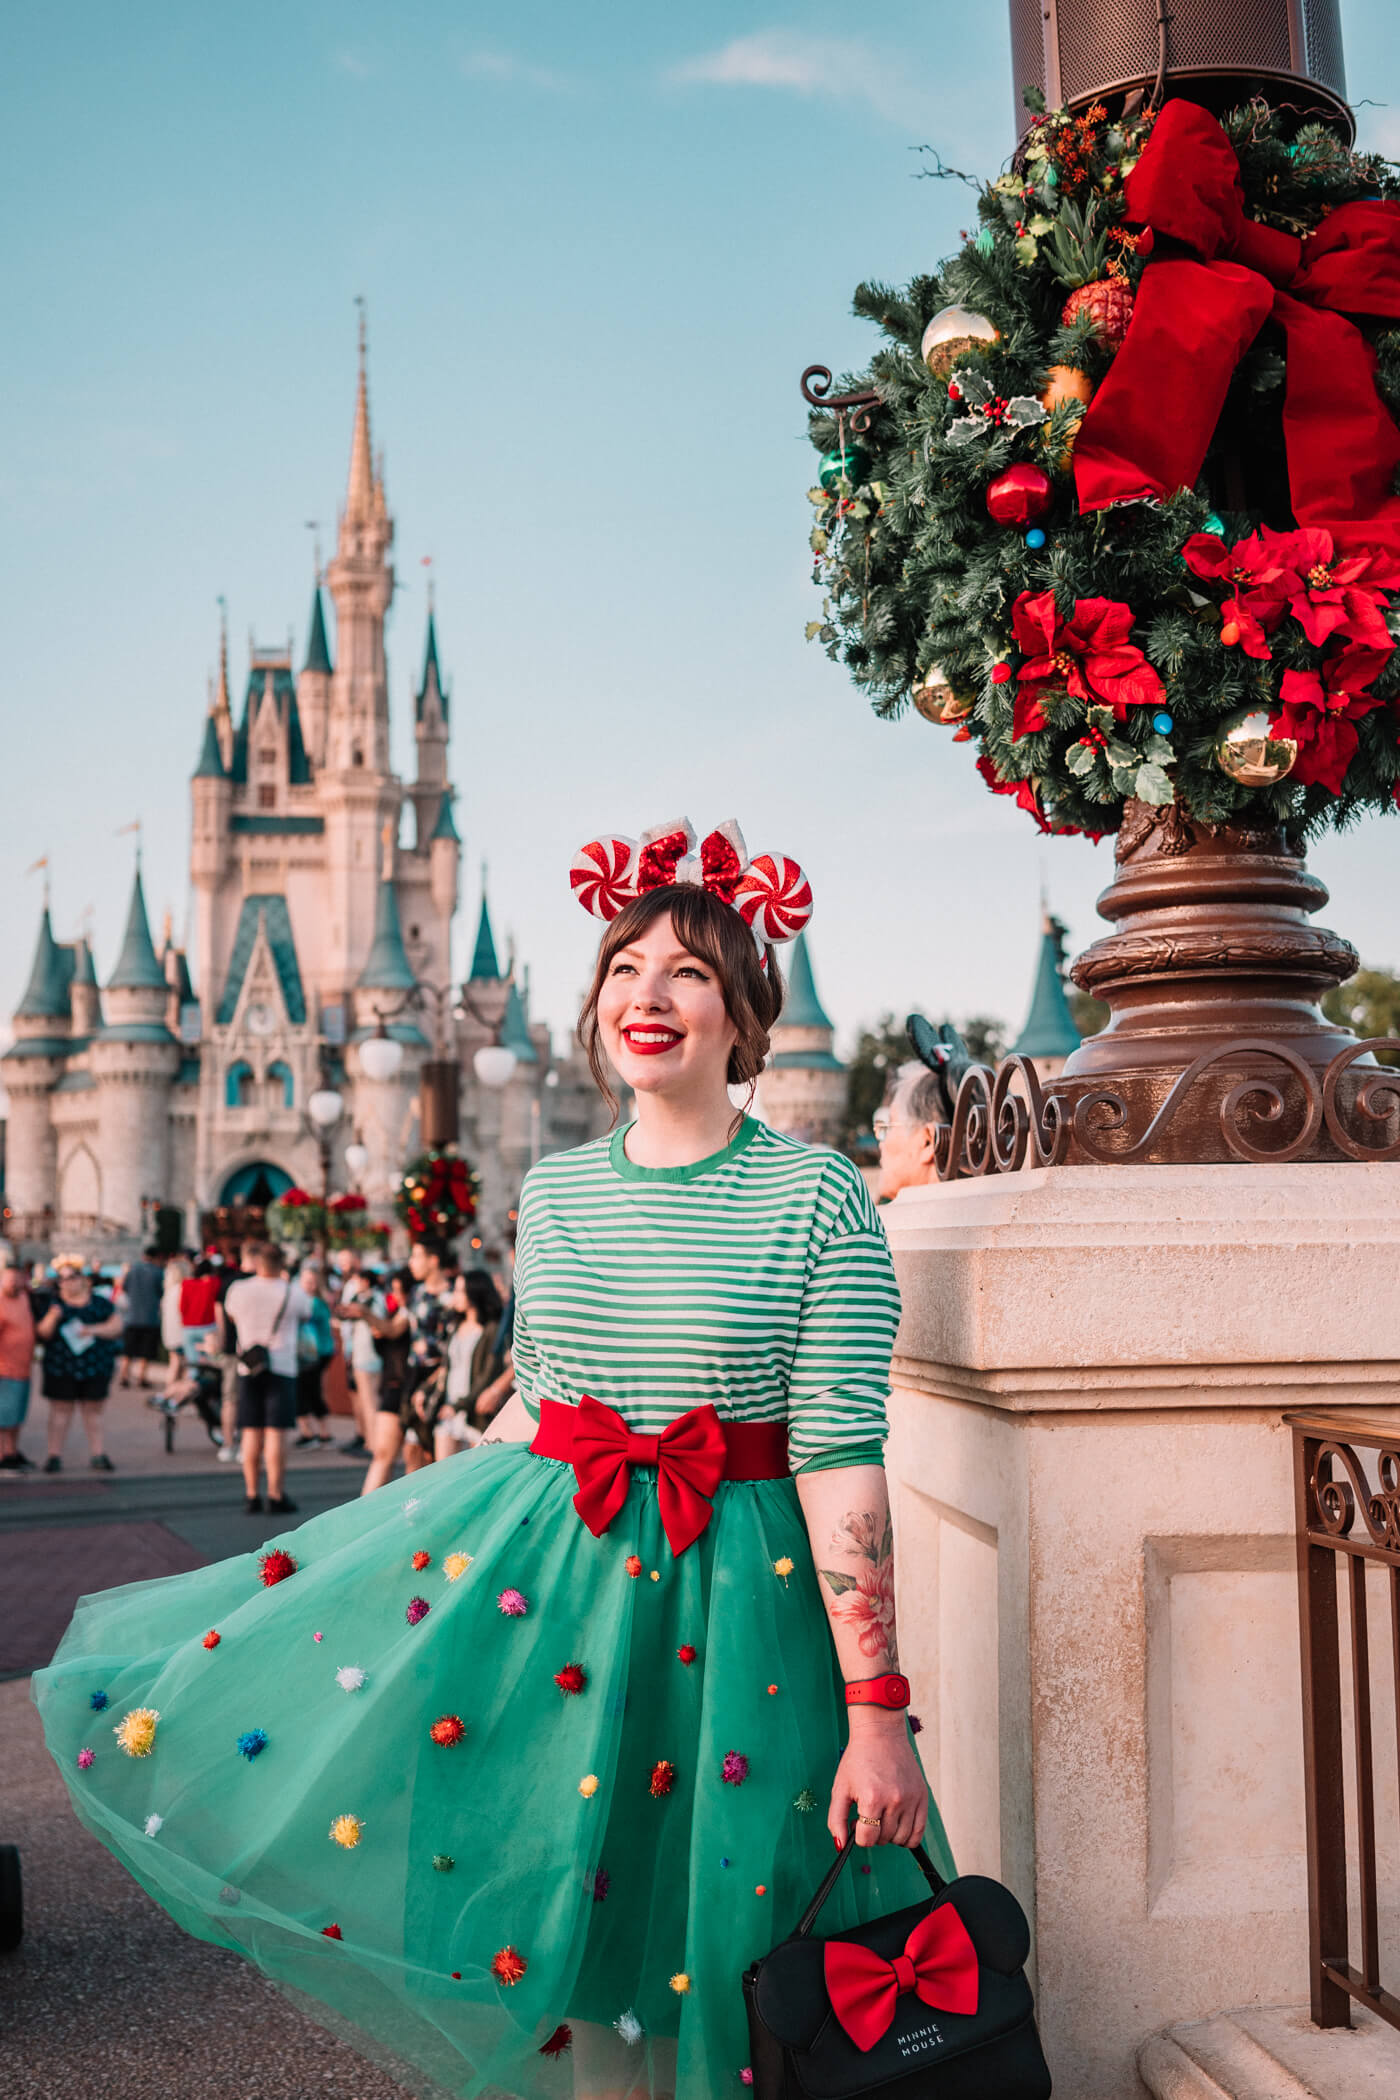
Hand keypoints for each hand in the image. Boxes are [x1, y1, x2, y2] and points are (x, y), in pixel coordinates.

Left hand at [828, 1710, 926, 1850]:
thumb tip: (840, 1846)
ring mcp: (911, 1799)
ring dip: (889, 1834)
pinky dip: (908, 1836)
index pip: (867, 1839)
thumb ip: (836, 1820)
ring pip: (902, 1839)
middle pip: (884, 1839)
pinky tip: (897, 1823)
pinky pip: (919, 1832)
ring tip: (882, 1816)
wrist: (880, 1733)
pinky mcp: (922, 1796)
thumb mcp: (840, 1788)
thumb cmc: (859, 1759)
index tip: (856, 1823)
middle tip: (867, 1815)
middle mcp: (895, 1800)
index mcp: (872, 1798)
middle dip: (872, 1833)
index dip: (858, 1836)